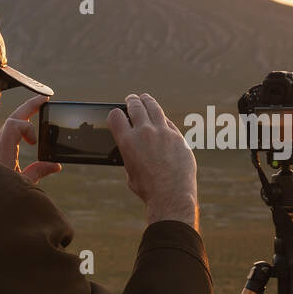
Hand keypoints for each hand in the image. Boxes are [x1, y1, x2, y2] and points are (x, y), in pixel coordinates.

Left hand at [0, 94, 61, 183]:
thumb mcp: (22, 187)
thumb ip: (37, 173)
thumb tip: (54, 164)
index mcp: (3, 156)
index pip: (13, 126)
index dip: (27, 127)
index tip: (35, 142)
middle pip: (12, 119)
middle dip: (29, 107)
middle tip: (44, 99)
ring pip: (9, 125)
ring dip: (24, 115)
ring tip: (39, 108)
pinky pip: (8, 134)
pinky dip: (20, 127)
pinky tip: (29, 129)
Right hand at [107, 93, 198, 229]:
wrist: (171, 195)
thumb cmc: (148, 189)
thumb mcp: (131, 171)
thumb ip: (131, 155)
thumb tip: (134, 149)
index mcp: (127, 141)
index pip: (115, 116)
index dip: (114, 113)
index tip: (117, 114)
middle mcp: (144, 132)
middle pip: (135, 106)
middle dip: (131, 101)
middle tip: (131, 99)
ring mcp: (163, 132)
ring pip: (154, 108)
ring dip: (147, 101)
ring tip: (145, 98)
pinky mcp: (178, 137)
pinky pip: (168, 122)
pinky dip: (162, 119)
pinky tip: (161, 119)